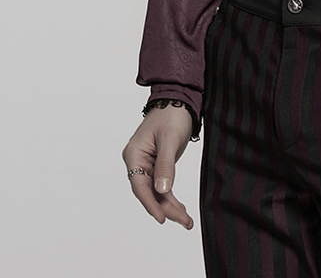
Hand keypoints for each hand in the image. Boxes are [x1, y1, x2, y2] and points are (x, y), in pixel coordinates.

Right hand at [122, 106, 194, 228]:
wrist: (178, 100)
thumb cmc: (171, 115)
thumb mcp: (169, 139)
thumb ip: (165, 165)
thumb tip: (162, 191)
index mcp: (134, 154)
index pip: (140, 186)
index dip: (151, 204)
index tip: (162, 218)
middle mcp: (137, 161)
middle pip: (148, 192)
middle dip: (165, 207)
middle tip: (183, 221)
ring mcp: (146, 164)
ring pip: (156, 191)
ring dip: (170, 205)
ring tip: (186, 220)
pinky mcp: (157, 164)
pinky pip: (161, 185)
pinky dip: (171, 197)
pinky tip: (181, 209)